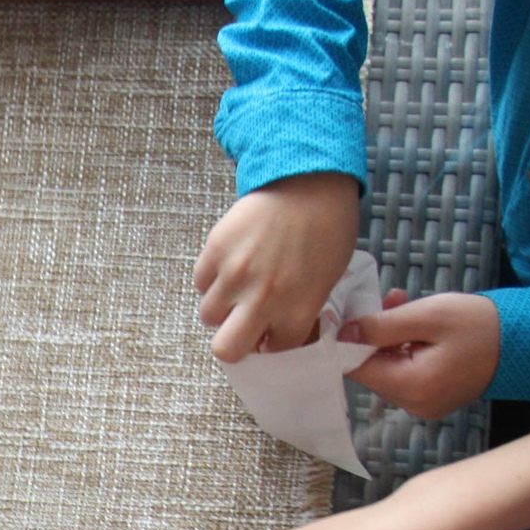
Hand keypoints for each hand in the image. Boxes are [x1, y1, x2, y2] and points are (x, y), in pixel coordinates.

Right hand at [193, 172, 362, 361]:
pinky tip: (232, 262)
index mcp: (298, 308)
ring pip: (209, 315)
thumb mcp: (327, 278)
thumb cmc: (327, 227)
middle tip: (243, 324)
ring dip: (222, 306)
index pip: (274, 350)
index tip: (272, 330)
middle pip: (227, 349)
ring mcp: (235, 275)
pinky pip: (202, 282)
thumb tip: (276, 330)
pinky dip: (213, 279)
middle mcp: (263, 298)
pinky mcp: (215, 251)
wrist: (309, 179)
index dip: (272, 341)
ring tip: (238, 286)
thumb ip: (300, 310)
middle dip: (234, 341)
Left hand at [341, 290, 500, 420]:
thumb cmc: (482, 325)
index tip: (345, 314)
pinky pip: (406, 373)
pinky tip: (415, 324)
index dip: (347, 342)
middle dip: (374, 335)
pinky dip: (404, 349)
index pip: (358, 369)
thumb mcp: (429, 315)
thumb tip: (343, 332)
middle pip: (373, 370)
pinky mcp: (433, 398)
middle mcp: (415, 404)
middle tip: (389, 299)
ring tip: (404, 304)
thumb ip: (382, 325)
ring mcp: (424, 404)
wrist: (528, 341)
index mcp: (413, 387)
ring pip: (388, 369)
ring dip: (389, 338)